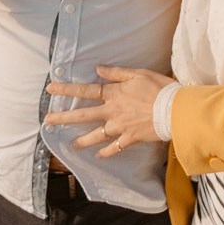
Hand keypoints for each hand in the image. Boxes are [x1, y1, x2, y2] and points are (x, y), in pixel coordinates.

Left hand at [44, 65, 173, 158]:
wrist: (175, 110)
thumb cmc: (159, 88)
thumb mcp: (138, 74)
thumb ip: (116, 73)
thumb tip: (98, 69)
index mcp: (114, 93)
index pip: (85, 91)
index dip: (66, 89)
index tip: (50, 89)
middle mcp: (113, 111)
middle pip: (84, 115)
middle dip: (64, 117)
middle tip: (48, 121)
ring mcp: (121, 127)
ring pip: (96, 135)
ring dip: (82, 140)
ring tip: (70, 145)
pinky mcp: (131, 138)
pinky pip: (115, 148)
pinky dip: (106, 152)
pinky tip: (98, 156)